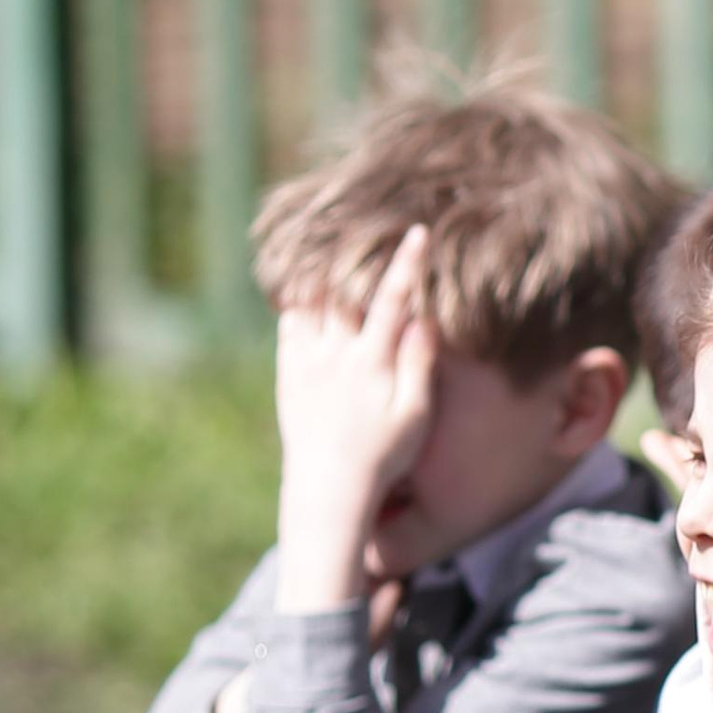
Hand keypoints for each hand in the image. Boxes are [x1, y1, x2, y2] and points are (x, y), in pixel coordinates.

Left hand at [274, 226, 440, 611]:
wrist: (327, 492)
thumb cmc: (383, 457)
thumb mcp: (415, 416)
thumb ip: (419, 364)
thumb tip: (424, 318)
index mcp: (372, 362)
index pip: (393, 300)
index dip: (408, 263)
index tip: (418, 231)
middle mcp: (335, 355)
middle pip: (346, 287)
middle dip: (360, 252)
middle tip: (369, 220)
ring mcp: (306, 362)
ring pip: (312, 299)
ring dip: (324, 267)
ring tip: (334, 240)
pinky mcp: (288, 373)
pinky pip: (290, 322)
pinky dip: (299, 298)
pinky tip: (306, 284)